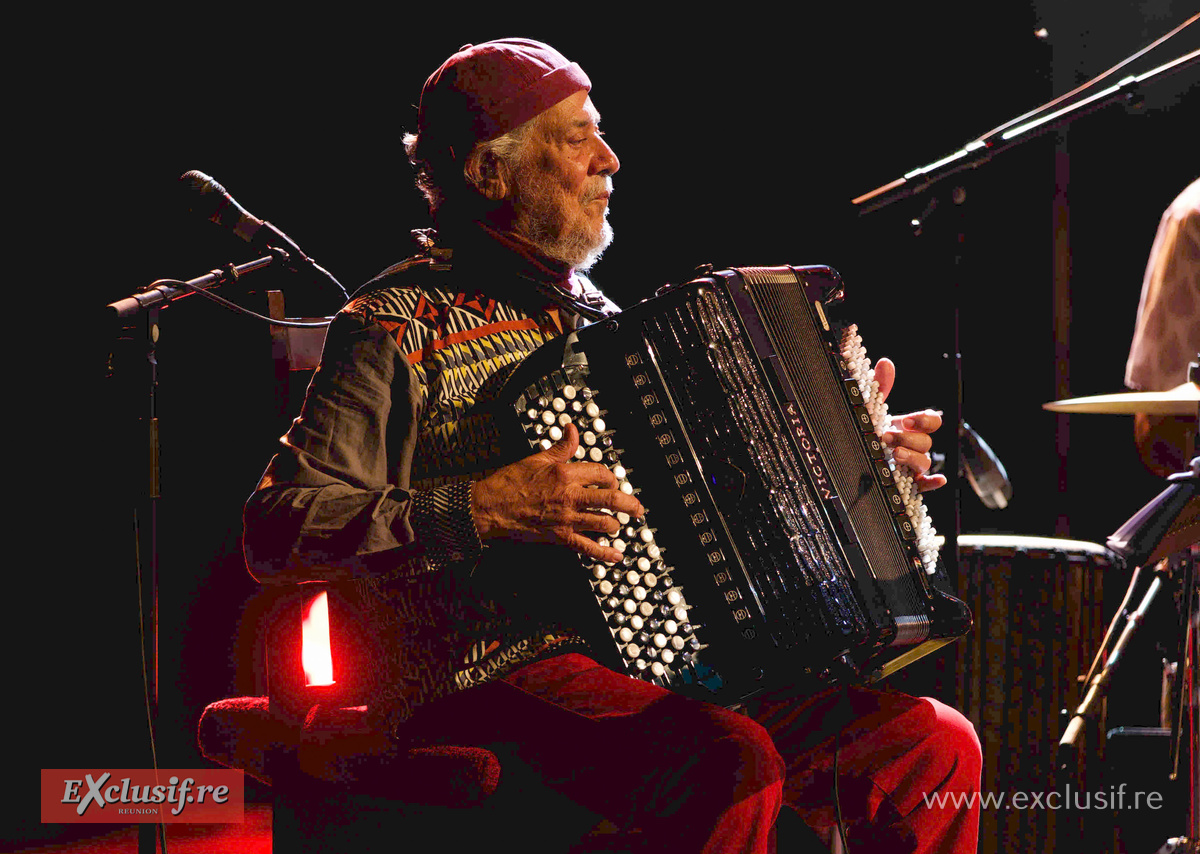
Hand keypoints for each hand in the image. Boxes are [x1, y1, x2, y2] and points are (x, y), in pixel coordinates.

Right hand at [471, 422, 644, 563]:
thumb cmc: (510, 483)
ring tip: (620, 525)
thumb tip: (573, 429)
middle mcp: (571, 496)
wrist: (491, 507)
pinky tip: (616, 556)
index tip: (612, 482)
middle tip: (637, 508)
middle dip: (630, 504)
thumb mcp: (537, 458)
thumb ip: (562, 446)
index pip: (602, 474)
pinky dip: (604, 553)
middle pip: (612, 500)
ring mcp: (567, 518)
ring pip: (604, 523)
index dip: (612, 478)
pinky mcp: (560, 537)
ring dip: (616, 524)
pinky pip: (587, 547)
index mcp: (566, 474)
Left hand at [875, 357, 946, 492]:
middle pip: (926, 442)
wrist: (848, 452)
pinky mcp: (908, 482)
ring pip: (924, 461)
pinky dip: (933, 483)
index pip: (932, 420)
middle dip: (908, 438)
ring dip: (912, 457)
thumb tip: (885, 363)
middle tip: (885, 437)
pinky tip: (937, 480)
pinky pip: (926, 484)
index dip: (924, 420)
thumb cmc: (865, 428)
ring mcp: (912, 464)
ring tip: (893, 454)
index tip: (906, 420)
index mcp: (909, 426)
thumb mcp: (869, 408)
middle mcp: (914, 445)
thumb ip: (879, 387)